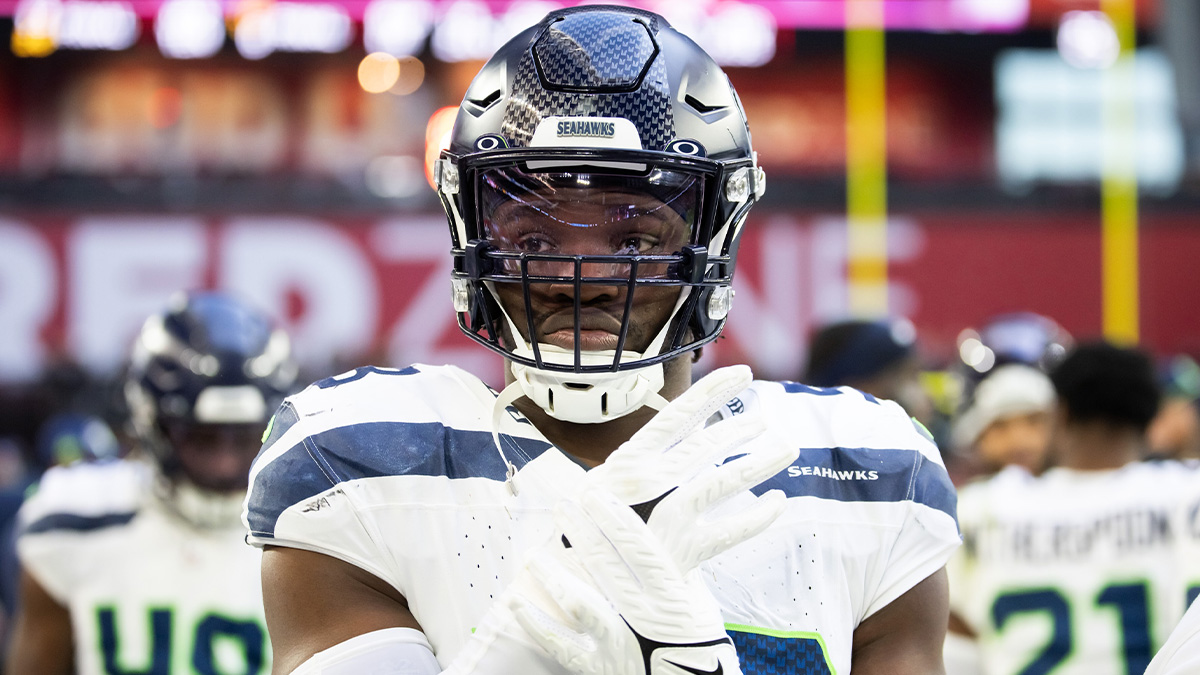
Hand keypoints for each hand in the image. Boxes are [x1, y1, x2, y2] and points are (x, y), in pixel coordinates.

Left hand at [509, 489, 742, 674]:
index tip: (594, 494)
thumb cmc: (701, 649)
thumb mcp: (698, 604)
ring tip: (533, 553)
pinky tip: (515, 604)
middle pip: (605, 564)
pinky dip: (535, 624)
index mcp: (670, 594)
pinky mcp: (599, 667)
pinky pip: (560, 644)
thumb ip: (676, 573)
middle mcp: (643, 615)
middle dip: (579, 531)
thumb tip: (661, 534)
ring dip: (552, 574)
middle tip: (561, 507)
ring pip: (578, 601)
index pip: (638, 546)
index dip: (613, 517)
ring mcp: (619, 642)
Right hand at [587, 365, 796, 570]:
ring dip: (755, 464)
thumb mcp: (615, 478)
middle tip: (766, 419)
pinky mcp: (678, 552)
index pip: (677, 416)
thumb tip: (695, 426)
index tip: (742, 374)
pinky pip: (728, 532)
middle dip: (738, 430)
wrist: (580, 577)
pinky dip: (757, 516)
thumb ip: (652, 455)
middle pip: (702, 448)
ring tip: (786, 448)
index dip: (712, 392)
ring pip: (718, 484)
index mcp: (629, 459)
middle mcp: (645, 482)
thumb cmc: (598, 521)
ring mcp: (661, 517)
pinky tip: (778, 502)